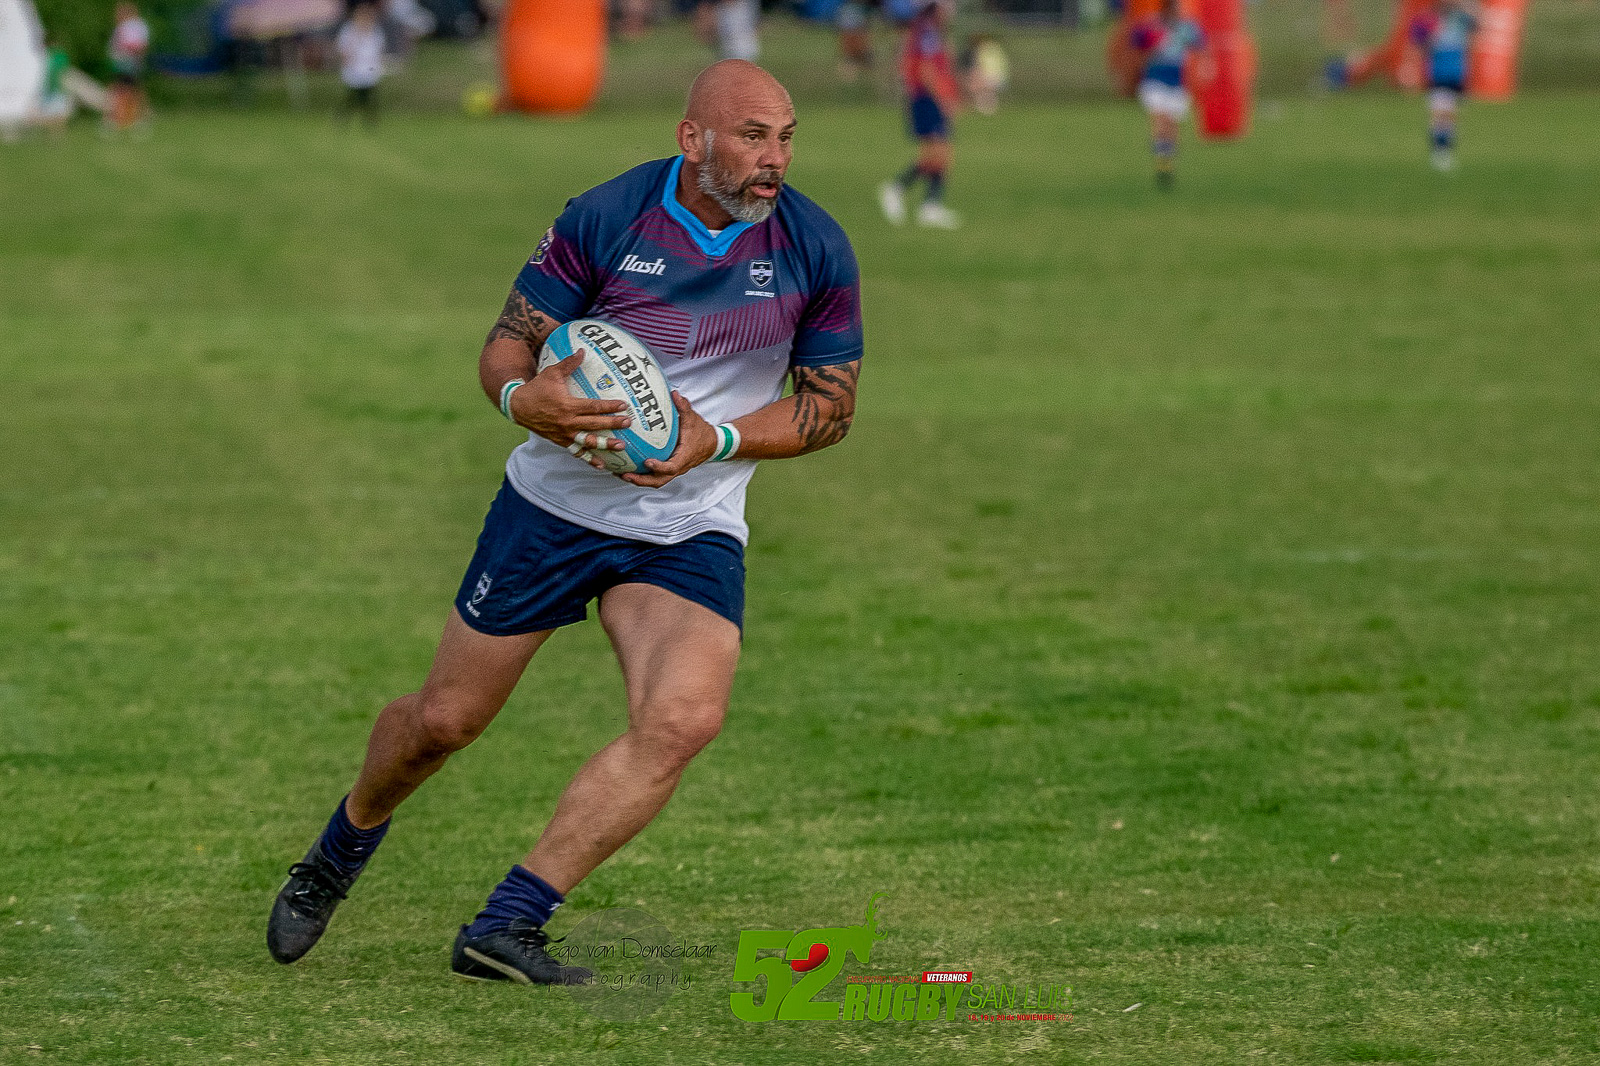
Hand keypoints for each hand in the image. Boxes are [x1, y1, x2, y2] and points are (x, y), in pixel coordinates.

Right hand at [510, 351, 631, 470]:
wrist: (518, 406)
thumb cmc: (537, 388)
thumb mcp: (552, 373)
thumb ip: (569, 363)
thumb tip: (582, 350)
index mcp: (568, 405)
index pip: (593, 407)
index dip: (609, 407)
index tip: (624, 406)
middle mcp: (567, 422)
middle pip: (594, 425)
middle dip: (613, 424)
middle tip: (628, 423)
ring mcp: (564, 434)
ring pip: (588, 442)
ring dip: (605, 445)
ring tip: (621, 447)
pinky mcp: (561, 441)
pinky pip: (577, 452)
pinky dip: (589, 459)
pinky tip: (602, 465)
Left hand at [618, 391, 717, 488]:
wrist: (713, 444)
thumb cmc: (702, 433)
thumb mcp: (693, 418)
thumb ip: (683, 407)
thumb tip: (674, 394)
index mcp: (684, 456)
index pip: (671, 467)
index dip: (659, 467)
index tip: (647, 462)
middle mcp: (679, 467)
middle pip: (660, 480)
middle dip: (642, 480)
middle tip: (626, 474)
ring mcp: (674, 470)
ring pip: (657, 481)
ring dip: (640, 480)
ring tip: (622, 474)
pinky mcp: (670, 469)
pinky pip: (657, 477)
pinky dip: (644, 476)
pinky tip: (630, 469)